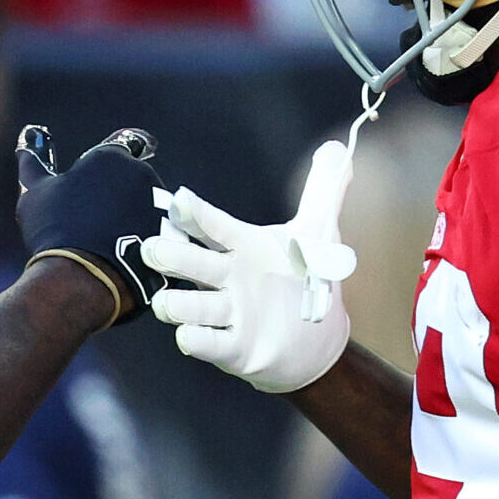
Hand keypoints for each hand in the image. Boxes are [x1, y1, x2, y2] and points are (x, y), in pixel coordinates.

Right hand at [14, 125, 167, 326]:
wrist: (80, 279)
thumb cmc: (54, 230)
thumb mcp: (35, 193)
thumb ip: (33, 162)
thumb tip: (28, 135)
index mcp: (112, 157)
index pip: (124, 144)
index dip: (112, 162)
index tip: (104, 177)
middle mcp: (144, 175)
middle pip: (137, 179)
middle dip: (123, 195)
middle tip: (98, 221)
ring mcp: (163, 207)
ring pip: (153, 207)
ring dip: (139, 218)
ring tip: (113, 244)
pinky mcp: (174, 239)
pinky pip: (163, 236)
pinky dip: (150, 243)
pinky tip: (130, 260)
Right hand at [141, 139, 355, 392]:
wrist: (314, 338)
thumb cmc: (305, 278)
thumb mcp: (319, 234)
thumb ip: (325, 192)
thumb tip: (340, 150)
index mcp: (244, 247)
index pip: (214, 225)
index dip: (196, 213)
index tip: (181, 201)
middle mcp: (228, 277)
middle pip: (187, 261)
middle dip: (168, 254)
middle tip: (158, 250)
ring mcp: (228, 313)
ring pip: (186, 304)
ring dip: (175, 303)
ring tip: (171, 303)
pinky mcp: (234, 348)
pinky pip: (206, 343)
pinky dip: (195, 339)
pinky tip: (191, 334)